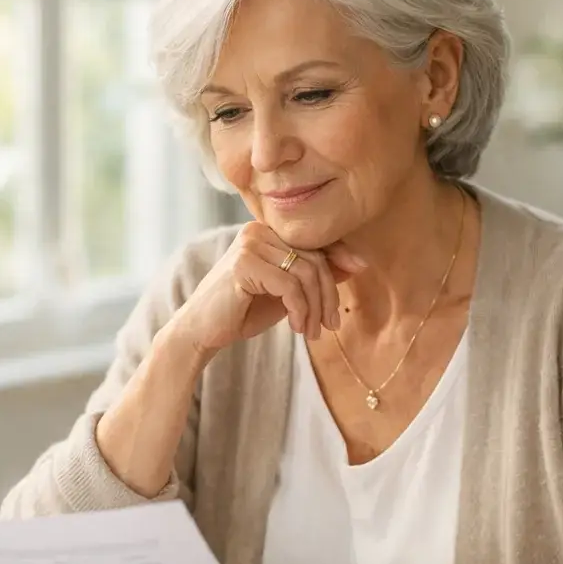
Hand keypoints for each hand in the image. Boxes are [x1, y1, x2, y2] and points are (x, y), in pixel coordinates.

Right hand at [169, 222, 367, 354]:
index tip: (359, 269)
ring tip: (312, 332)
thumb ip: (315, 275)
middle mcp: (257, 230)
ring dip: (314, 308)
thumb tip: (356, 263)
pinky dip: (299, 310)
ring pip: (305, 273)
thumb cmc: (243, 310)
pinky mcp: (243, 264)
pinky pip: (289, 286)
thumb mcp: (287, 293)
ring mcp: (249, 244)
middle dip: (327, 294)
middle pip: (313, 258)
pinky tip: (297, 328)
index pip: (313, 240)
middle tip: (330, 325)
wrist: (203, 330)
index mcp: (266, 231)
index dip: (339, 254)